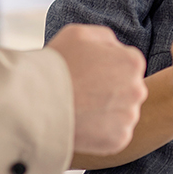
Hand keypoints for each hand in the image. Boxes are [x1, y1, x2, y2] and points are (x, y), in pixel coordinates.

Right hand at [47, 24, 146, 155]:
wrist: (35, 102)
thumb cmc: (55, 65)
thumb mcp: (79, 33)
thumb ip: (105, 38)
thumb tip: (116, 49)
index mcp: (132, 62)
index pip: (128, 64)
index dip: (106, 68)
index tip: (88, 74)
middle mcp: (137, 89)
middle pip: (127, 89)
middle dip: (110, 90)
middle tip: (83, 92)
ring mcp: (129, 116)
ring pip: (122, 113)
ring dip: (106, 111)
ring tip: (80, 108)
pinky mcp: (119, 139)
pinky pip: (115, 134)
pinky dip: (101, 132)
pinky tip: (82, 123)